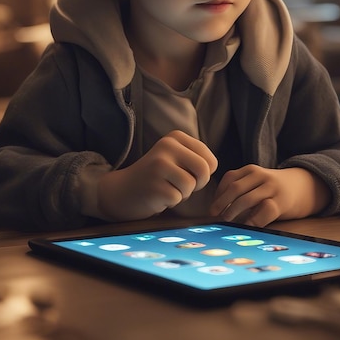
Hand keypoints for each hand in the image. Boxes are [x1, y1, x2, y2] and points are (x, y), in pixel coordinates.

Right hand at [92, 130, 217, 220]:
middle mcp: (167, 146)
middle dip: (199, 184)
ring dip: (183, 193)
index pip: (210, 159)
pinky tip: (158, 196)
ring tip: (167, 188)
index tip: (187, 175)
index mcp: (175, 137)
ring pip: (192, 185)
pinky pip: (178, 198)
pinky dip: (172, 202)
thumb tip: (218, 169)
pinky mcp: (155, 186)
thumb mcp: (175, 157)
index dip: (204, 174)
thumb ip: (196, 157)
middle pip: (204, 170)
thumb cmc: (156, 177)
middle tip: (183, 186)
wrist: (121, 191)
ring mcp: (160, 165)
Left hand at [210, 165, 329, 226]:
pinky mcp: (281, 203)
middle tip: (214, 215)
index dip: (218, 193)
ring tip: (226, 221)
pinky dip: (251, 220)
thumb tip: (217, 207)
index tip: (212, 207)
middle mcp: (261, 176)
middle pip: (235, 188)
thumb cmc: (273, 189)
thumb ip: (241, 188)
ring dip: (233, 212)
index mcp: (251, 170)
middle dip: (221, 203)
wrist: (304, 187)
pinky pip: (263, 212)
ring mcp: (271, 188)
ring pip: (246, 199)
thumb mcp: (256, 181)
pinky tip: (246, 226)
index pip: (229, 178)